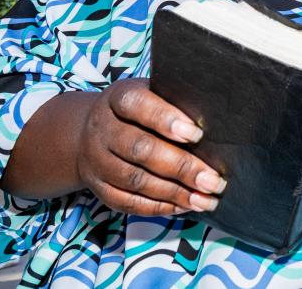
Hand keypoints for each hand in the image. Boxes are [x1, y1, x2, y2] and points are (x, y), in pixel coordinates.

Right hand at [76, 78, 226, 217]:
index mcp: (118, 98)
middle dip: (181, 166)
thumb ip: (174, 103)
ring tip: (206, 199)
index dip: (165, 119)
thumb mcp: (150, 94)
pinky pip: (128, 202)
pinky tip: (184, 206)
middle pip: (140, 148)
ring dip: (175, 193)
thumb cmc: (137, 110)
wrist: (87, 131)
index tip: (197, 134)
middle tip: (212, 180)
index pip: (138, 104)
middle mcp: (103, 129)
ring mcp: (97, 161)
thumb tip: (213, 123)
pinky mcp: (99, 188)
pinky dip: (159, 207)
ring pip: (136, 180)